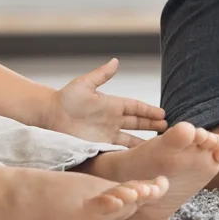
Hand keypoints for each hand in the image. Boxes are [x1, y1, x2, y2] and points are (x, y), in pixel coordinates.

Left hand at [46, 58, 167, 146]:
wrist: (49, 117)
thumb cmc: (65, 99)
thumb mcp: (84, 84)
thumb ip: (101, 75)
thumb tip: (116, 61)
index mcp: (112, 104)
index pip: (136, 107)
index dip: (149, 110)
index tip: (163, 113)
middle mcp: (112, 119)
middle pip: (138, 123)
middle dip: (153, 126)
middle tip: (169, 129)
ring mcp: (107, 134)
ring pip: (131, 139)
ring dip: (145, 141)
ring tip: (160, 145)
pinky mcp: (100, 146)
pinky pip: (118, 150)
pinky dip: (130, 153)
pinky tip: (140, 158)